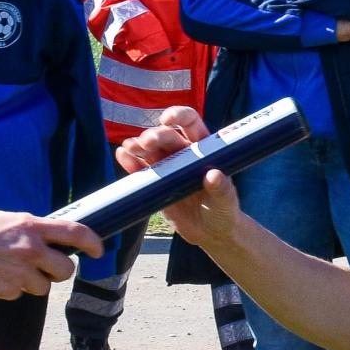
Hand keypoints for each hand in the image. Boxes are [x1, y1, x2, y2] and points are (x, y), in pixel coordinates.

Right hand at [0, 210, 103, 297]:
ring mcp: (20, 273)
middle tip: (47, 267)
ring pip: (44, 285)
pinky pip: (20, 293)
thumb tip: (42, 237)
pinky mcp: (8, 292)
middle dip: (60, 270)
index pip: (76, 232)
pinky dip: (11, 288)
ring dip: (33, 281)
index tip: (97, 250)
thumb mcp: (0, 219)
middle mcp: (30, 249)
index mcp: (29, 225)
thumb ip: (25, 228)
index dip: (93, 243)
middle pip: (66, 269)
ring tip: (7, 269)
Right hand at [112, 106, 239, 246]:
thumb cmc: (225, 212)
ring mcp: (168, 167)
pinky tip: (122, 156)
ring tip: (130, 148)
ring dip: (138, 146)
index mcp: (204, 150)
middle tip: (147, 143)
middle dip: (155, 136)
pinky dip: (130, 162)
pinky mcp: (155, 183)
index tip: (168, 120)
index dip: (179, 116)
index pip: (191, 124)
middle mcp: (184, 154)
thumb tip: (214, 175)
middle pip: (166, 136)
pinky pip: (141, 169)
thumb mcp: (227, 202)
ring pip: (150, 150)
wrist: (210, 233)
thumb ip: (223, 189)